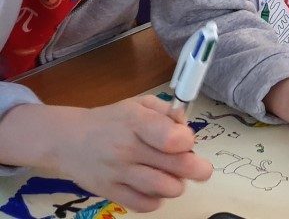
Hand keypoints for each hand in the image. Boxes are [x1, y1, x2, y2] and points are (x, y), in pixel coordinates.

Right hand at [4, 96, 212, 212]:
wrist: (68, 140)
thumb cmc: (112, 120)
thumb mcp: (139, 105)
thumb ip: (167, 112)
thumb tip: (186, 126)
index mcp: (136, 121)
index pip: (170, 137)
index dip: (187, 141)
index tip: (187, 142)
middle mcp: (127, 148)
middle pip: (176, 165)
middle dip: (196, 168)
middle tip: (199, 168)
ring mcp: (118, 173)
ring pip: (164, 188)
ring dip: (177, 184)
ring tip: (172, 176)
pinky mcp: (110, 192)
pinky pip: (144, 204)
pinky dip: (157, 200)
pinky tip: (154, 188)